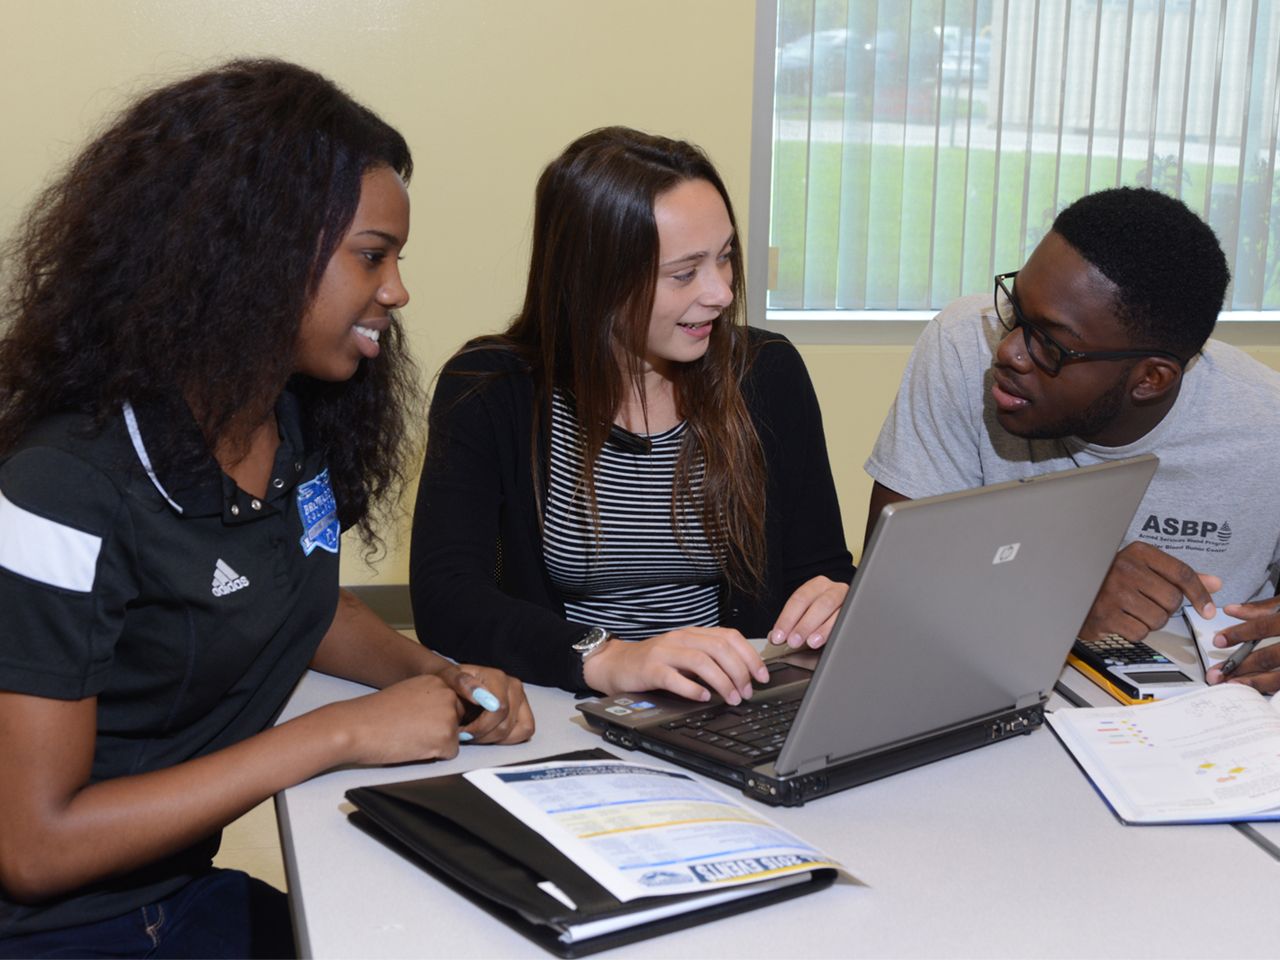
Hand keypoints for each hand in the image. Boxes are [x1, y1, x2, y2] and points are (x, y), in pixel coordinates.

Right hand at [326, 673, 463, 765]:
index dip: (437, 717)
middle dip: (441, 729)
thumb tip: (443, 715)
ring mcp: (448, 715)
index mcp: (437, 680)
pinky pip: (450, 754)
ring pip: (454, 738)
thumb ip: (430, 700)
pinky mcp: (446, 737)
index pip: (453, 703)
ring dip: (436, 743)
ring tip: (410, 737)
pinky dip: (433, 756)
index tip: (419, 720)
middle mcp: (447, 693)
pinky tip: (412, 747)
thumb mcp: (409, 694)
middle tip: (412, 731)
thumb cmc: (375, 714)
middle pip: (458, 720)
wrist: (356, 726)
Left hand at [439, 664, 534, 744]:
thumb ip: (460, 682)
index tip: (463, 731)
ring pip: (517, 731)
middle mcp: (513, 686)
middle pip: (505, 724)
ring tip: (474, 733)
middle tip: (465, 735)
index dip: (480, 727)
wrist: (454, 684)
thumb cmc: (450, 682)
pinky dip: (507, 739)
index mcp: (497, 677)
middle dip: (483, 736)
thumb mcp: (447, 677)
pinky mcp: (524, 711)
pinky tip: (488, 733)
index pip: (499, 710)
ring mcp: (521, 699)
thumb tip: (478, 695)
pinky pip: (525, 732)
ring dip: (493, 739)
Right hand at [582, 627, 769, 702]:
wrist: (615, 664)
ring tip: (731, 698)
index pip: (729, 637)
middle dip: (739, 671)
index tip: (762, 676)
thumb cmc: (653, 663)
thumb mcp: (684, 656)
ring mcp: (664, 652)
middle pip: (719, 648)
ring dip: (722, 681)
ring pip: (701, 661)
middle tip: (747, 692)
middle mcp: (681, 638)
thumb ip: (709, 660)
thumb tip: (743, 676)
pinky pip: (674, 677)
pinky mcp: (650, 668)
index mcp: (693, 634)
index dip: (750, 656)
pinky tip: (702, 697)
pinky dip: (692, 688)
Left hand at [768, 575, 847, 648]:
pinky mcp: (859, 612)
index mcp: (817, 586)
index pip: (799, 599)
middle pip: (819, 604)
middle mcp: (834, 589)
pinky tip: (832, 641)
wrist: (848, 613)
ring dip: (822, 629)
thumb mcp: (806, 617)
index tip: (777, 637)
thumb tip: (774, 637)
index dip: (787, 618)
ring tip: (811, 643)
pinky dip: (838, 631)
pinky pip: (849, 621)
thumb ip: (791, 625)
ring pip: (836, 611)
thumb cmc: (823, 617)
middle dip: (804, 624)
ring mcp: (849, 600)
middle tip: (793, 641)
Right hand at [1078, 542, 1220, 641]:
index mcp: (1139, 552)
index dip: (1200, 593)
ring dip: (1151, 621)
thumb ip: (1179, 576)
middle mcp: (1126, 568)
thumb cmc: (1112, 578)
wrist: (1074, 587)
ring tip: (1134, 611)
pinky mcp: (1106, 615)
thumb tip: (1214, 583)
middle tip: (1149, 603)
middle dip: (1166, 608)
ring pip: (1158, 619)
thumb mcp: (1145, 568)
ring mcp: (1114, 592)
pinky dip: (1135, 631)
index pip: (1182, 573)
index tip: (1208, 609)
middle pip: (1172, 600)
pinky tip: (1123, 619)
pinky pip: (1140, 632)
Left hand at [1204, 599, 1279, 692]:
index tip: (1218, 640)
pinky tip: (1255, 689)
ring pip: (1279, 677)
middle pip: (1269, 657)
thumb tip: (1230, 610)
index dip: (1239, 634)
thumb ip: (1262, 608)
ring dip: (1254, 682)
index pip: (1263, 626)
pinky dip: (1269, 687)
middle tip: (1216, 674)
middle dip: (1240, 666)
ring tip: (1232, 685)